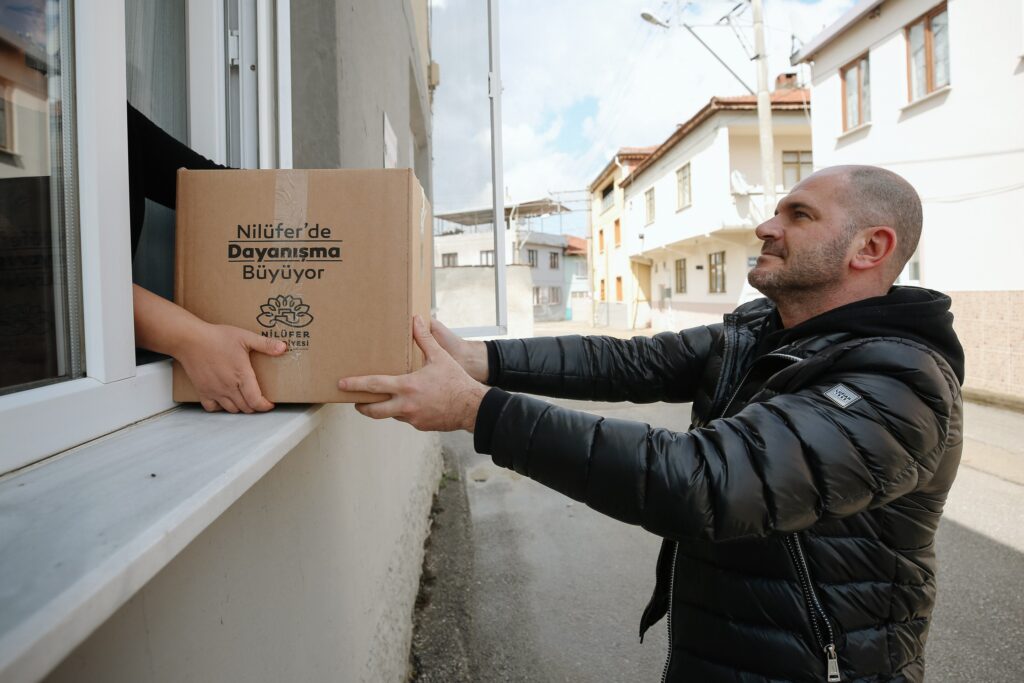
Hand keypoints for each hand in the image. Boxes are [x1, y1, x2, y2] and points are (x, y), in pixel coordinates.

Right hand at [175, 322, 287, 412]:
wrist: (190, 339)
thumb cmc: (217, 337)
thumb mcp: (245, 337)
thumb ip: (265, 344)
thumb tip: (283, 347)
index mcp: (241, 375)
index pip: (256, 400)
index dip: (265, 406)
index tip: (270, 404)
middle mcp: (228, 387)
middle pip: (246, 408)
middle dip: (255, 406)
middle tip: (259, 399)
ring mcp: (215, 391)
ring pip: (231, 409)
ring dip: (241, 407)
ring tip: (245, 399)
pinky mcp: (202, 391)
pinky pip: (212, 408)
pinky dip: (220, 407)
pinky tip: (225, 399)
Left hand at [339, 316, 487, 431]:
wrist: (472, 407)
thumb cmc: (456, 382)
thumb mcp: (439, 357)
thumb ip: (424, 339)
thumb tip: (416, 320)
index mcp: (407, 386)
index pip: (375, 386)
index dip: (356, 384)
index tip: (342, 384)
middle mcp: (406, 405)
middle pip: (374, 410)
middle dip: (362, 406)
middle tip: (355, 401)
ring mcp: (413, 417)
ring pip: (390, 414)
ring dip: (384, 408)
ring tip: (382, 400)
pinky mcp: (420, 425)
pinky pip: (406, 418)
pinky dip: (404, 411)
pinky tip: (411, 403)